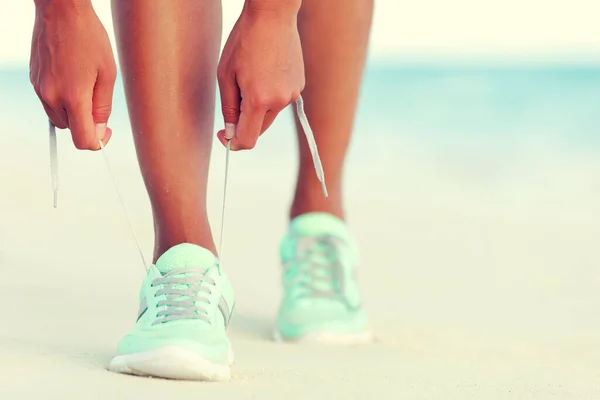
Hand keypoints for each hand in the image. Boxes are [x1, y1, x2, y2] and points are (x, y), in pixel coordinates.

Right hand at [30, 0, 116, 149]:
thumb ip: (103, 107)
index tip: (105, 132)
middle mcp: (52, 96)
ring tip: (86, 87)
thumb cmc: (88, 37)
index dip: (97, 142)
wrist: (61, 11)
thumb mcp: (107, 74)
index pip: (82, 139)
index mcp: (73, 96)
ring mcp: (40, 88)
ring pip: (59, 117)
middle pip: (70, 129)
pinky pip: (50, 101)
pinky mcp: (34, 80)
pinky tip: (73, 78)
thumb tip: (99, 131)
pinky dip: (63, 99)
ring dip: (74, 112)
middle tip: (99, 105)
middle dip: (86, 124)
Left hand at [216, 5, 304, 150]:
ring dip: (258, 106)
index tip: (224, 136)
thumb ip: (229, 108)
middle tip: (234, 100)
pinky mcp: (299, 86)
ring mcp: (292, 94)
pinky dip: (270, 94)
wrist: (273, 16)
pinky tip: (265, 71)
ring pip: (270, 114)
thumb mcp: (226, 75)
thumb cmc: (244, 41)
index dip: (233, 143)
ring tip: (251, 76)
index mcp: (259, 100)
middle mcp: (279, 101)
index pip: (248, 140)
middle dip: (244, 123)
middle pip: (259, 129)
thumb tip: (231, 134)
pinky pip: (281, 100)